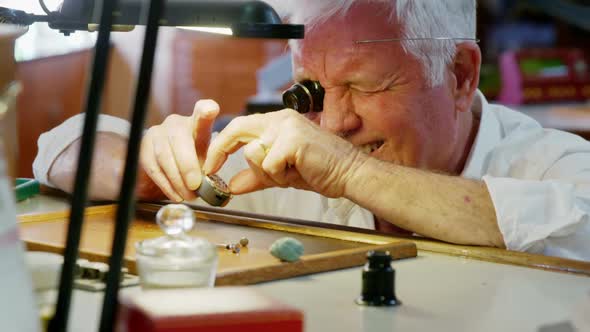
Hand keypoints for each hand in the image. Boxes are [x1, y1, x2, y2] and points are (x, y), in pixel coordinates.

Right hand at [139, 100, 219, 201]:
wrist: (168, 162)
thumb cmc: (193, 157)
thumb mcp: (206, 157)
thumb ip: (209, 165)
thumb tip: (210, 186)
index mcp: (196, 122)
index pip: (202, 110)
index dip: (206, 110)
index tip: (211, 110)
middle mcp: (175, 123)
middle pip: (179, 140)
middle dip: (188, 166)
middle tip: (195, 186)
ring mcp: (157, 133)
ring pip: (165, 156)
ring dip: (177, 180)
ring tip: (188, 195)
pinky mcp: (143, 147)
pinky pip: (153, 168)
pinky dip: (166, 185)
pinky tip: (176, 195)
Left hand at [203, 109, 364, 197]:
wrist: (348, 174)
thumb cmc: (319, 171)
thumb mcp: (280, 174)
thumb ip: (256, 176)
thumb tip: (231, 185)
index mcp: (277, 122)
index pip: (239, 127)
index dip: (221, 146)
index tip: (210, 165)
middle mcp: (280, 118)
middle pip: (237, 129)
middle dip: (220, 151)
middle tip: (211, 171)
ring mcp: (287, 126)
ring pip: (252, 153)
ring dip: (267, 172)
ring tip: (289, 174)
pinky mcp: (293, 139)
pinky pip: (268, 164)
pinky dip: (279, 176)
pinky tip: (298, 173)